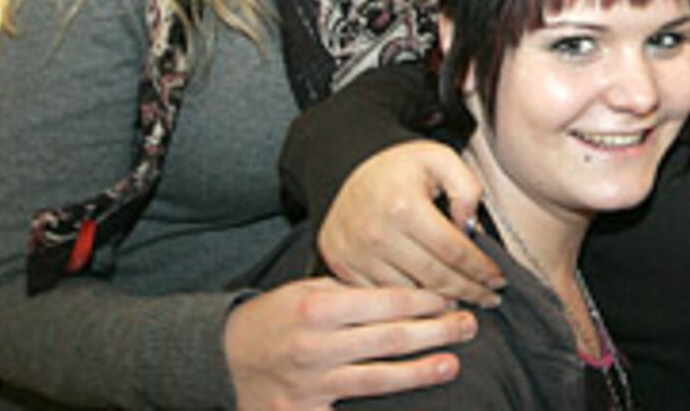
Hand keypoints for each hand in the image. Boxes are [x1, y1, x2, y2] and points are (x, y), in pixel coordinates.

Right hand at [225, 278, 470, 409]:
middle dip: (435, 332)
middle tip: (468, 326)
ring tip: (451, 364)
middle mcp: (315, 347)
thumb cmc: (273, 318)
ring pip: (377, 378)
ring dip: (419, 371)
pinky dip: (379, 409)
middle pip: (389, 339)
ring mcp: (310, 384)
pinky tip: (408, 408)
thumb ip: (351, 292)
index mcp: (318, 308)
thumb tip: (406, 290)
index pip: (385, 301)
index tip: (450, 297)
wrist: (221, 359)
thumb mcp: (305, 291)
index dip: (424, 300)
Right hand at [318, 140, 503, 306]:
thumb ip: (466, 189)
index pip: (453, 251)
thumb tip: (472, 231)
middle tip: (490, 298)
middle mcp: (376, 234)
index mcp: (404, 207)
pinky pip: (382, 297)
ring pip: (409, 295)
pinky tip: (430, 304)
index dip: (481, 269)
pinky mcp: (343, 267)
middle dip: (470, 292)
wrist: (349, 169)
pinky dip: (409, 307)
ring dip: (441, 304)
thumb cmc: (400, 167)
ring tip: (466, 303)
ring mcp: (356, 254)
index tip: (499, 280)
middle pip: (434, 278)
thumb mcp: (440, 159)